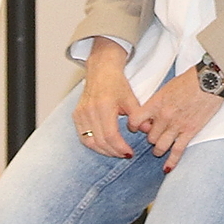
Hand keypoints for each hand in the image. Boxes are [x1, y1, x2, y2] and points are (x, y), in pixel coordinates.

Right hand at [73, 38, 146, 158]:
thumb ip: (138, 116)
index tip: (130, 152)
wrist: (101, 69)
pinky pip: (83, 137)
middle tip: (125, 154)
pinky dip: (93, 145)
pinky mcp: (76, 115)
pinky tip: (103, 146)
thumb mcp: (131, 98)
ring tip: (115, 152)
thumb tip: (147, 131)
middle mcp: (90, 111)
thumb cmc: (116, 83)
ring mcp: (81, 113)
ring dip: (103, 151)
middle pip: (100, 141)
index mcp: (104, 106)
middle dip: (113, 152)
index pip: (110, 135)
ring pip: (89, 142)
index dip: (120, 148)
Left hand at [135, 67, 223, 172]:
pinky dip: (171, 162)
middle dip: (151, 137)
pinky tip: (167, 168)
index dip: (133, 126)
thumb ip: (157, 102)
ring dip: (158, 150)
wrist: (209, 81)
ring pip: (160, 146)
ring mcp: (176, 126)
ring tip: (159, 149)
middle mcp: (164, 116)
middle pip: (149, 136)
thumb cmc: (189, 80)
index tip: (136, 128)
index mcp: (156, 103)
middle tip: (155, 135)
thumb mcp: (167, 88)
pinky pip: (177, 151)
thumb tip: (152, 114)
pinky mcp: (189, 132)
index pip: (135, 120)